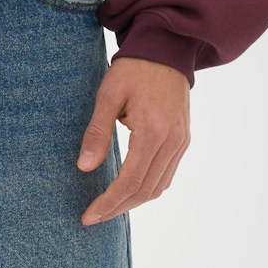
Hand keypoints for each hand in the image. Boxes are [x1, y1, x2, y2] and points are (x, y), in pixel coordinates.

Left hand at [75, 55, 191, 223]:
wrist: (166, 50)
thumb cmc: (133, 70)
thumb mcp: (108, 96)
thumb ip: (97, 132)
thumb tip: (84, 168)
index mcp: (153, 132)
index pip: (130, 181)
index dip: (108, 203)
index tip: (88, 216)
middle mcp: (173, 142)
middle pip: (146, 191)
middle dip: (118, 208)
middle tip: (93, 217)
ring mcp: (181, 142)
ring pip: (159, 187)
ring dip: (133, 202)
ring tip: (108, 208)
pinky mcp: (183, 140)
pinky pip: (167, 174)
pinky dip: (148, 188)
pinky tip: (129, 190)